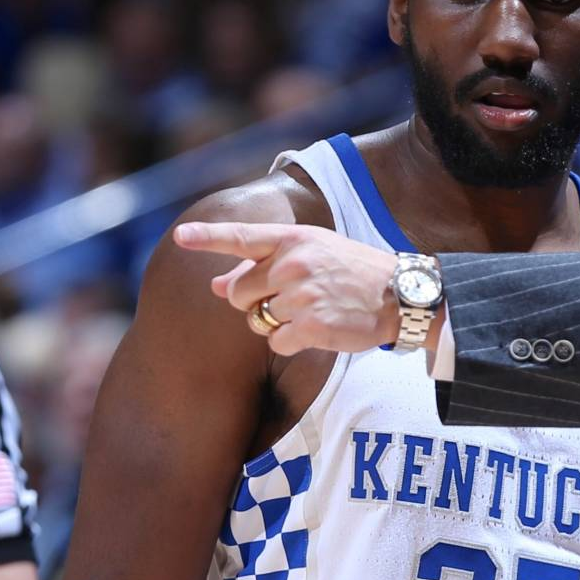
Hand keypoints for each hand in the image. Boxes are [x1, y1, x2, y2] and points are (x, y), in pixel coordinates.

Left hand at [173, 221, 399, 355]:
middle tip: (286, 301)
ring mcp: (301, 296)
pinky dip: (290, 342)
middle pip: (240, 293)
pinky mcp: (311, 326)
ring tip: (310, 312)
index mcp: (292, 239)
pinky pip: (276, 343)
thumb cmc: (350, 273)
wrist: (399, 295)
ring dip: (276, 323)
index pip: (241, 238)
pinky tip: (316, 331)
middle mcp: (293, 264)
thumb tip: (217, 285)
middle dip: (253, 302)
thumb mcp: (310, 255)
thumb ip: (261, 266)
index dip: (207, 238)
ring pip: (257, 320)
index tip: (181, 237)